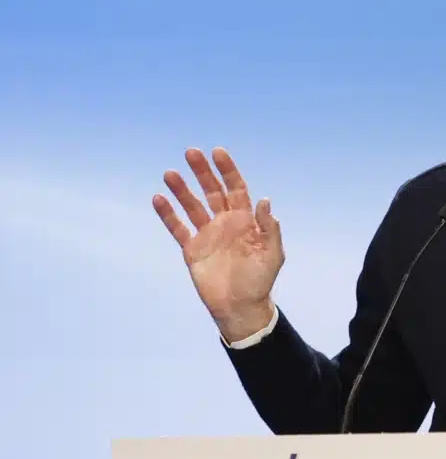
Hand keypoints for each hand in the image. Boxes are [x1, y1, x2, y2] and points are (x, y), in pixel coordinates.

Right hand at [152, 147, 283, 340]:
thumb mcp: (272, 254)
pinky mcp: (192, 249)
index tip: (218, 152)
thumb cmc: (260, 280)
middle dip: (203, 172)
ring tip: (170, 173)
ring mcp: (207, 234)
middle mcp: (225, 222)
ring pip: (192, 206)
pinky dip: (168, 214)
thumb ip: (269, 228)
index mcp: (245, 220)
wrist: (241, 306)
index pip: (236, 188)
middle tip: (191, 152)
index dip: (228, 170)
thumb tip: (264, 200)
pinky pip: (178, 228)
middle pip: (212, 191)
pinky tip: (158, 199)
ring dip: (181, 189)